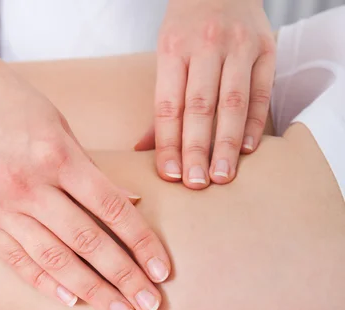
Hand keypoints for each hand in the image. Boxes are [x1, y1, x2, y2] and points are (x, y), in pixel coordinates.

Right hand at [0, 42, 170, 309]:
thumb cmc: (11, 102)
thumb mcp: (60, 126)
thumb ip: (93, 170)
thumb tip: (129, 203)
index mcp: (56, 155)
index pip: (111, 209)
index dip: (142, 244)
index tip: (162, 271)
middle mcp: (28, 185)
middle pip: (87, 242)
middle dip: (124, 278)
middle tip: (150, 305)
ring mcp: (0, 207)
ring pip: (54, 260)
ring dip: (92, 291)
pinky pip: (17, 261)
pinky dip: (45, 284)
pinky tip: (72, 302)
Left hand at [136, 0, 274, 187]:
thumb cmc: (189, 29)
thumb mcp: (167, 56)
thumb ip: (161, 105)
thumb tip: (140, 150)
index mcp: (174, 49)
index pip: (169, 106)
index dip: (169, 144)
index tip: (171, 175)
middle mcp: (207, 46)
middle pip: (200, 107)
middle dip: (196, 149)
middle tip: (196, 183)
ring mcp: (240, 47)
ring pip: (233, 103)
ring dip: (227, 144)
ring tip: (222, 176)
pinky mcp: (267, 50)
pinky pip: (262, 94)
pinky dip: (255, 124)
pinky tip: (247, 151)